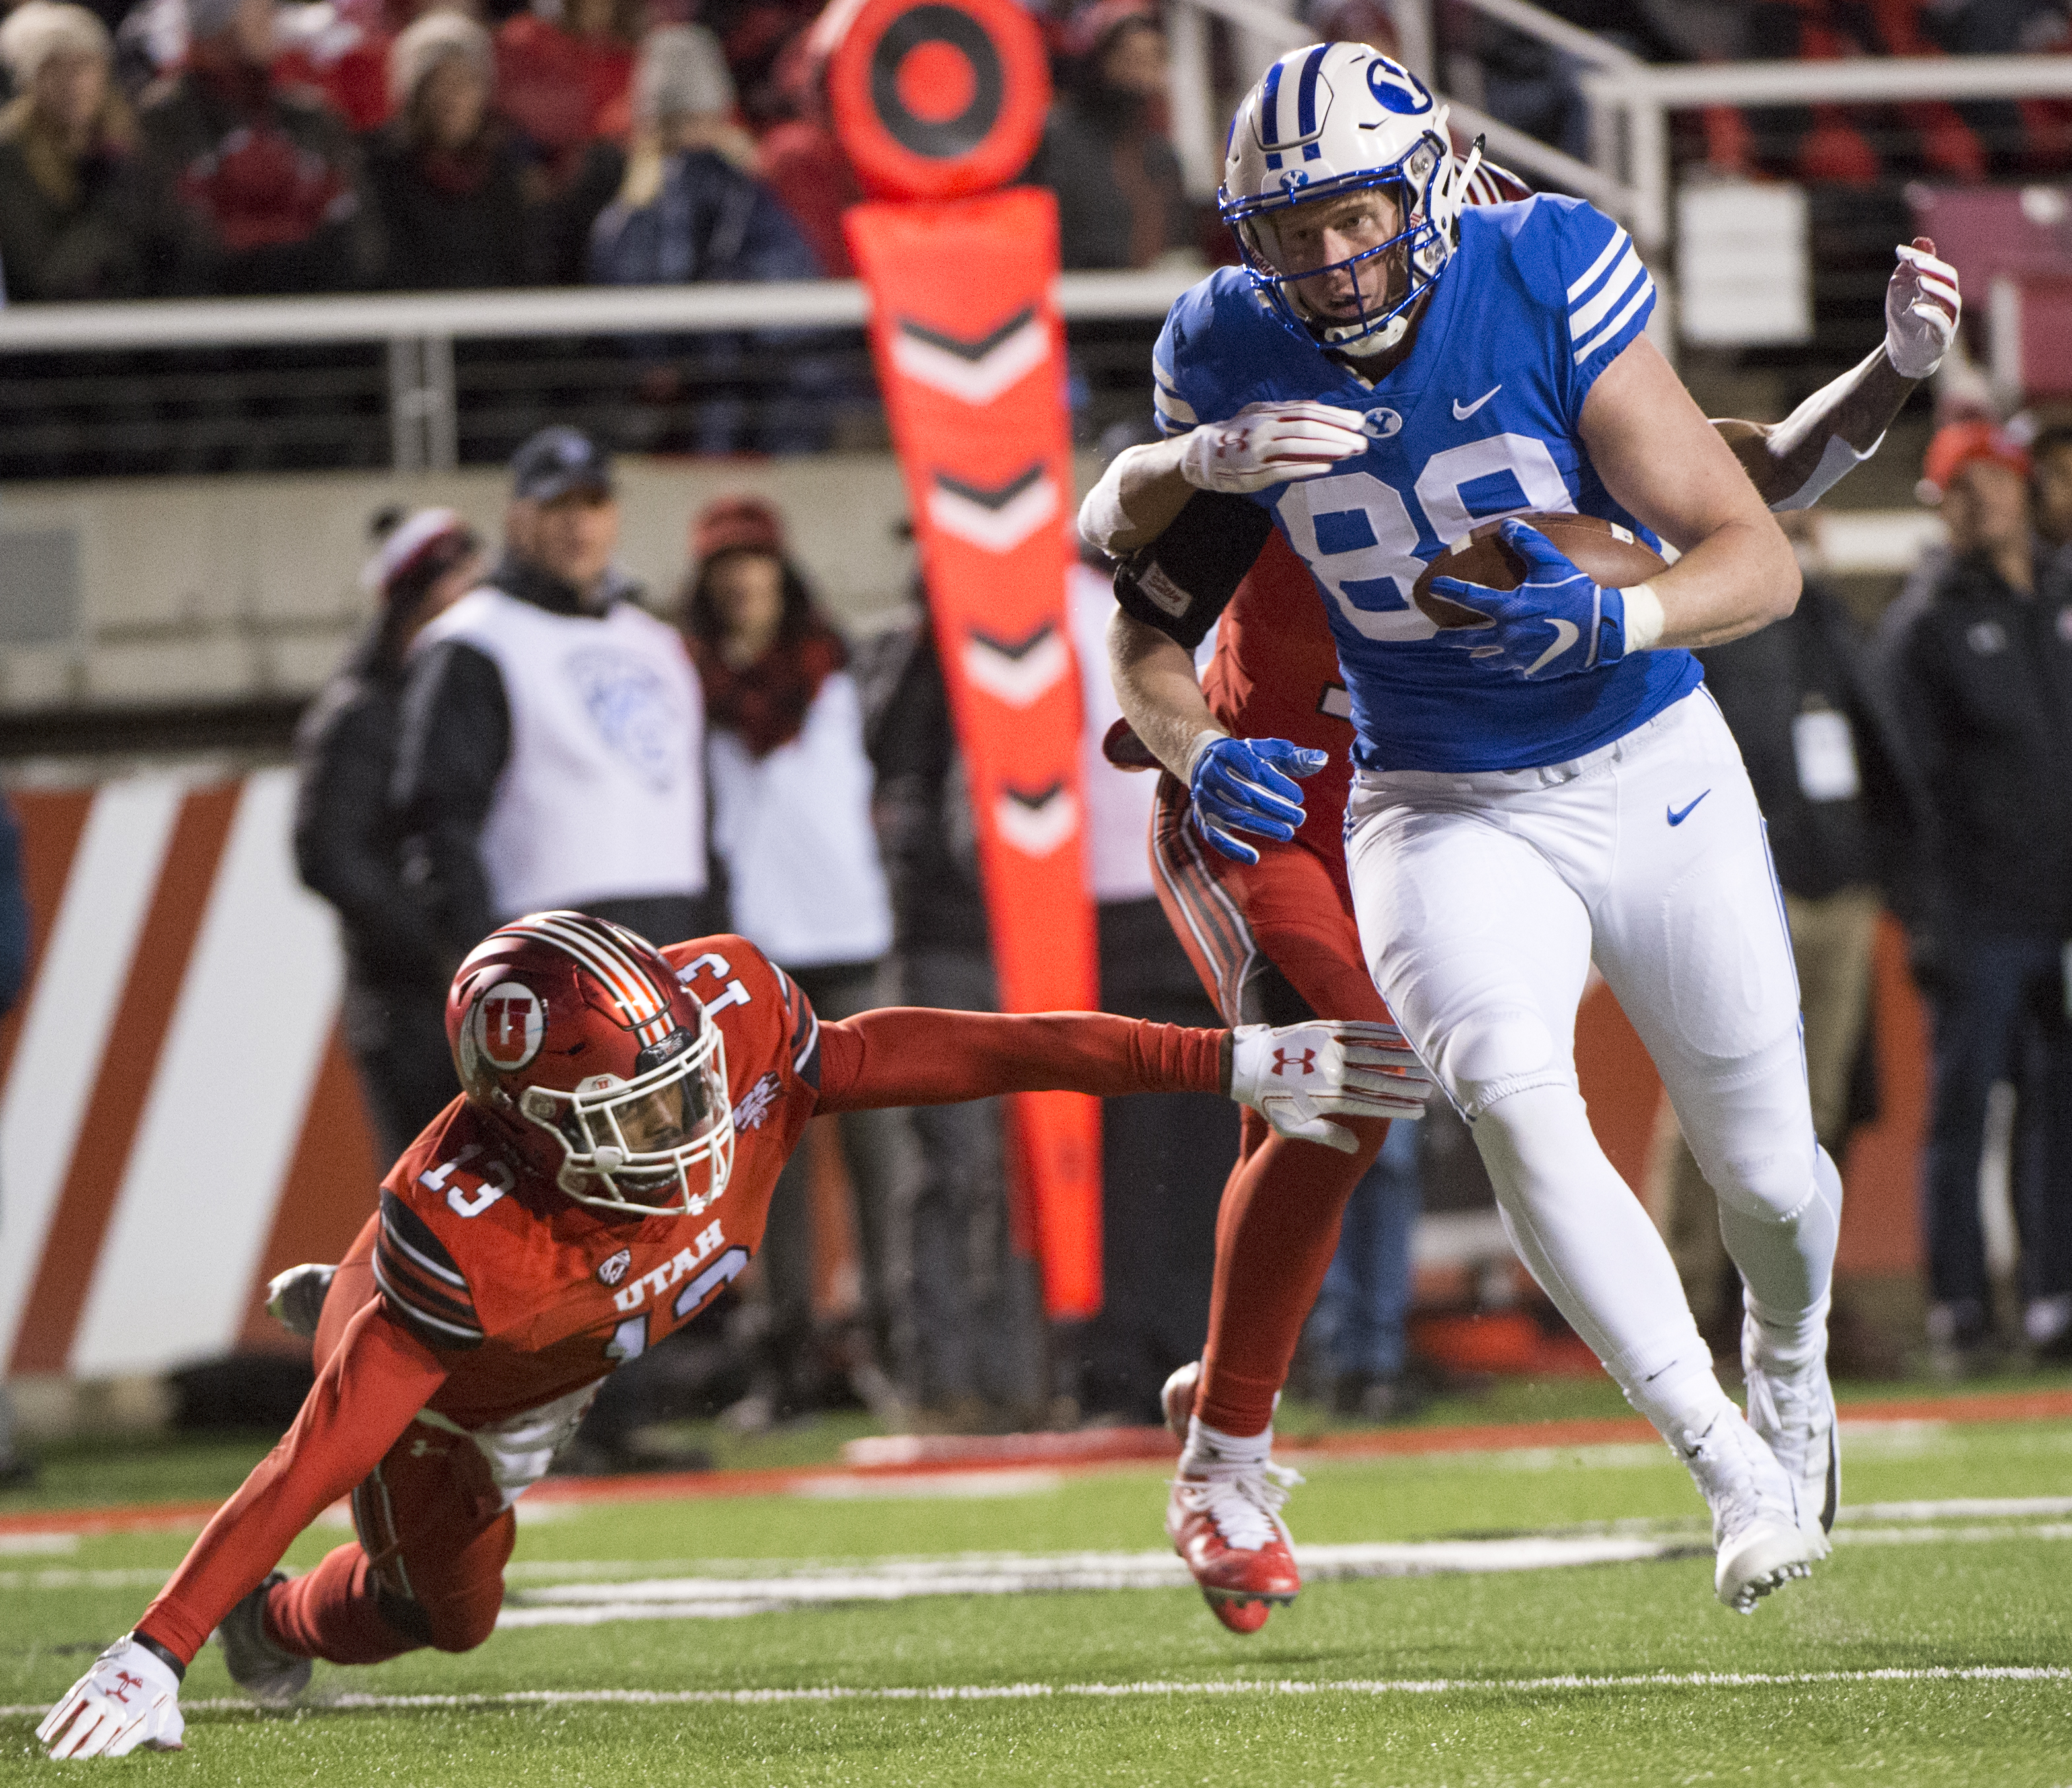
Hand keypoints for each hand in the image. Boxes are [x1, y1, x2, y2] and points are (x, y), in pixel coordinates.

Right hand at [38, 1637, 184, 1758]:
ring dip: (64, 1741)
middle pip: (96, 1737)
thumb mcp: (168, 1717)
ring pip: (80, 1722)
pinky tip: (43, 1735)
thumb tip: (181, 1749)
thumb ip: (167, 1738)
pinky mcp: (87, 1686)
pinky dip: (54, 1720)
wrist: (152, 1659)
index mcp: (135, 1721)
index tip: (95, 1763)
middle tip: (64, 1765)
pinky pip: (68, 1705)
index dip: (106, 1755)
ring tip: (52, 1757)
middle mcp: (117, 1709)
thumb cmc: (156, 1699)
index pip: (117, 1746)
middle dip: (81, 1752)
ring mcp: (100, 1697)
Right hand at [1180, 400, 1368, 493]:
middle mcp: (1265, 427)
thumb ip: (1287, 412)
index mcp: (1269, 411)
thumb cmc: (1237, 434)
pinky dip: (1307, 467)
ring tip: (1351, 452)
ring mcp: (1259, 450)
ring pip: (1298, 445)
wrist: (1202, 454)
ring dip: (1328, 448)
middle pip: (1307, 426)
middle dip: (1337, 433)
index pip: (1308, 410)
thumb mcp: (1259, 414)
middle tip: (1361, 440)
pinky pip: (1284, 468)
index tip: (1358, 422)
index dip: (1335, 416)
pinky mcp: (1255, 472)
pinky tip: (1327, 467)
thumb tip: (1321, 410)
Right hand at [1188, 734, 1328, 863]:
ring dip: (1262, 827)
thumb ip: (1294, 757)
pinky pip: (1214, 836)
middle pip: (1245, 796)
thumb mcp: (1267, 751)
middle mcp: (1211, 774)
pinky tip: (1254, 857)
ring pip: (1233, 816)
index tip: (1299, 798)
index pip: (1255, 770)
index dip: (1278, 785)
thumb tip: (1322, 760)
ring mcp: (1204, 798)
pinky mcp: (1201, 817)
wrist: (1204, 762)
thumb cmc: (1246, 758)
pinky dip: (1233, 848)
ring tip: (1288, 833)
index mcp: (1228, 752)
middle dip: (1275, 809)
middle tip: (1299, 818)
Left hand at [1230, 1019, 1434, 1150]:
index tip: (1420, 1110)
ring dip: (1401, 1059)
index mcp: (1328, 1099)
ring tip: (1422, 1063)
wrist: (1247, 1064)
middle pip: (1379, 1080)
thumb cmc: (1269, 1100)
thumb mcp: (1291, 1127)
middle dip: (1407, 1085)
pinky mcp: (1325, 1029)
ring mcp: (1329, 1049)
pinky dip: (1381, 1033)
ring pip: (1374, 1054)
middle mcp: (1331, 1073)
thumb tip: (1354, 1147)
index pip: (1373, 1105)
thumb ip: (1324, 1135)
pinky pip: (1360, 1030)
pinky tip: (1399, 1036)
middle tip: (1429, 1088)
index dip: (1399, 1107)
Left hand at [1427, 520, 1640, 679]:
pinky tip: (1507, 662)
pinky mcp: (1533, 670)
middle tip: (1439, 638)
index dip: (1449, 591)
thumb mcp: (1552, 564)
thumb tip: (1509, 525)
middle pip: (1469, 639)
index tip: (1434, 588)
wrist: (1603, 627)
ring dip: (1477, 656)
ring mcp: (1519, 657)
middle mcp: (1508, 636)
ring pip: (1489, 660)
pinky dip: (1508, 664)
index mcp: (1509, 609)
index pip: (1469, 598)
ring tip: (1472, 655)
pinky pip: (1514, 668)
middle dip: (1451, 639)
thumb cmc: (1576, 593)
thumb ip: (1528, 544)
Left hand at [1886, 237, 1958, 380]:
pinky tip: (1916, 309)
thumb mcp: (1903, 289)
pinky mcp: (1943, 339)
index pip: (1939, 268)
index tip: (1902, 252)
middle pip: (1950, 280)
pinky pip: (1943, 326)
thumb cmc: (1905, 316)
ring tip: (1919, 281)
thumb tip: (1918, 241)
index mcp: (1942, 287)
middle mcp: (1950, 302)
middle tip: (1915, 262)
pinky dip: (1931, 316)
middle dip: (1934, 269)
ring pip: (1952, 301)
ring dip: (1936, 289)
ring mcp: (1949, 320)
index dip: (1923, 258)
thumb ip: (1910, 267)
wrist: (1903, 351)